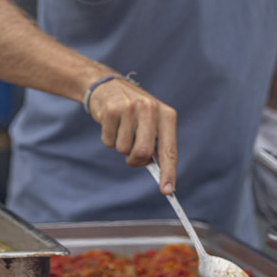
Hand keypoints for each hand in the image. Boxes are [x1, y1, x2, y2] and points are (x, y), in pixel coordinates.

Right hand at [87, 78, 177, 192]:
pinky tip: (111, 124)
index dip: (169, 172)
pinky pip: (108, 141)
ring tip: (121, 130)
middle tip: (131, 155)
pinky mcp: (112, 110)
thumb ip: (155, 143)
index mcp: (167, 115)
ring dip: (119, 146)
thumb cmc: (134, 111)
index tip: (167, 190)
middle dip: (135, 160)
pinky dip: (108, 138)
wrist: (107, 86)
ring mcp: (131, 109)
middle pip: (143, 152)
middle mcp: (151, 110)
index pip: (169, 150)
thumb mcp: (151, 121)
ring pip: (123, 149)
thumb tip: (158, 172)